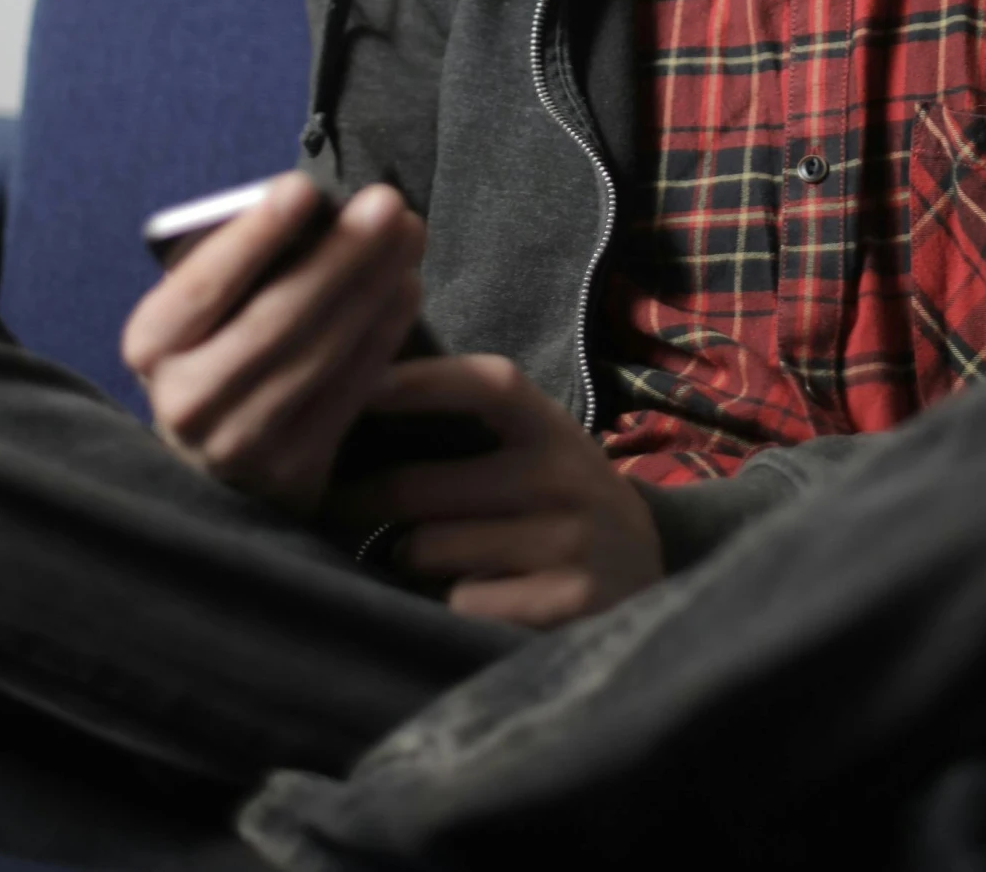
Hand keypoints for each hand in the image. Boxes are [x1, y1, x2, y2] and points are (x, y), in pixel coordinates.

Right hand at [121, 174, 423, 514]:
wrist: (217, 463)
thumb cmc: (220, 349)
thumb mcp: (203, 311)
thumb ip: (244, 268)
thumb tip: (320, 214)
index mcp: (151, 344)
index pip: (203, 285)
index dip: (254, 237)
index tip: (302, 187)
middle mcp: (185, 400)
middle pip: (273, 320)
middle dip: (338, 255)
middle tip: (386, 202)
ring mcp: (238, 444)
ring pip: (318, 354)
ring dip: (372, 287)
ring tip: (408, 235)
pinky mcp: (292, 472)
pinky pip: (348, 392)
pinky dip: (383, 334)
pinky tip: (407, 288)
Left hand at [349, 353, 664, 627]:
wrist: (651, 582)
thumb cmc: (561, 505)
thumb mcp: (542, 451)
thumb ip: (478, 427)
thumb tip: (366, 401)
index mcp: (554, 429)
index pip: (489, 384)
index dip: (422, 381)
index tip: (358, 388)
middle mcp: (565, 478)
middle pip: (424, 486)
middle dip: (365, 500)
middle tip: (335, 506)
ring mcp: (570, 543)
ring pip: (429, 550)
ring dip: (409, 558)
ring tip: (427, 557)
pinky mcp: (565, 604)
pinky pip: (460, 603)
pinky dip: (452, 605)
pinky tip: (477, 597)